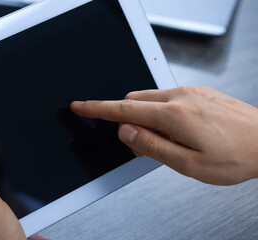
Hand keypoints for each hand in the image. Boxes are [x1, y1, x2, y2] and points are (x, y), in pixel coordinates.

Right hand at [71, 86, 257, 184]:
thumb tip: (124, 132)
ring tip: (164, 142)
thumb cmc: (235, 157)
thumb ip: (151, 146)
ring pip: (149, 99)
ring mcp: (190, 92)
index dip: (97, 108)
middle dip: (126, 120)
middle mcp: (180, 97)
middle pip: (133, 101)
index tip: (81, 106)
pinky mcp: (198, 93)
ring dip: (144, 118)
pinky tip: (176, 130)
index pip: (123, 109)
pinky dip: (159, 113)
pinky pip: (166, 98)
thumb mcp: (188, 164)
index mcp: (173, 115)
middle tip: (139, 145)